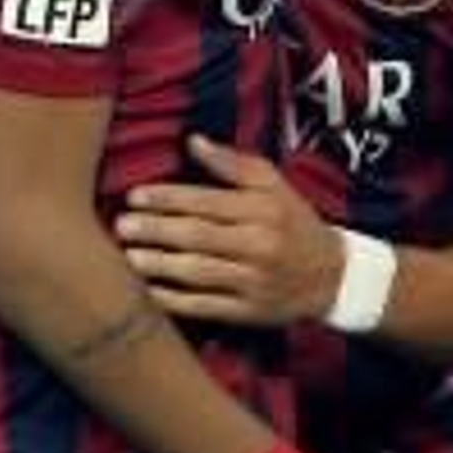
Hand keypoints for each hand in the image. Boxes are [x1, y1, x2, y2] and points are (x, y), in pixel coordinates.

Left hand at [117, 134, 342, 323]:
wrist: (332, 276)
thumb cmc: (293, 221)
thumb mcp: (272, 184)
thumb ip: (231, 163)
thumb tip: (192, 141)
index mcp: (263, 210)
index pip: (208, 202)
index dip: (169, 199)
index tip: (135, 196)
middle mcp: (259, 246)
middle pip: (199, 237)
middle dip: (156, 231)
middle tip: (121, 226)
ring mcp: (253, 282)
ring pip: (198, 273)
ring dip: (159, 266)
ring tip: (127, 258)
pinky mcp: (248, 312)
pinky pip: (205, 307)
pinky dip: (174, 301)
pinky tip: (147, 293)